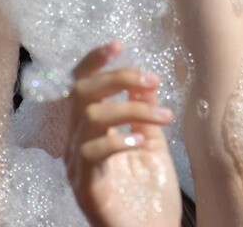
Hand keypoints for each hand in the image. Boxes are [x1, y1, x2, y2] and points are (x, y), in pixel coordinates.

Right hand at [65, 43, 179, 226]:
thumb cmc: (150, 196)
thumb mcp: (152, 144)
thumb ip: (144, 114)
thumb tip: (144, 81)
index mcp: (91, 132)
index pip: (81, 87)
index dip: (93, 62)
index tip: (118, 45)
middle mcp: (78, 145)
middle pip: (82, 94)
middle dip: (117, 78)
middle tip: (152, 79)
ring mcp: (78, 167)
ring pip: (91, 117)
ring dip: (131, 108)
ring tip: (164, 117)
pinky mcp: (86, 188)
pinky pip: (94, 152)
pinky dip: (119, 140)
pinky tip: (141, 144)